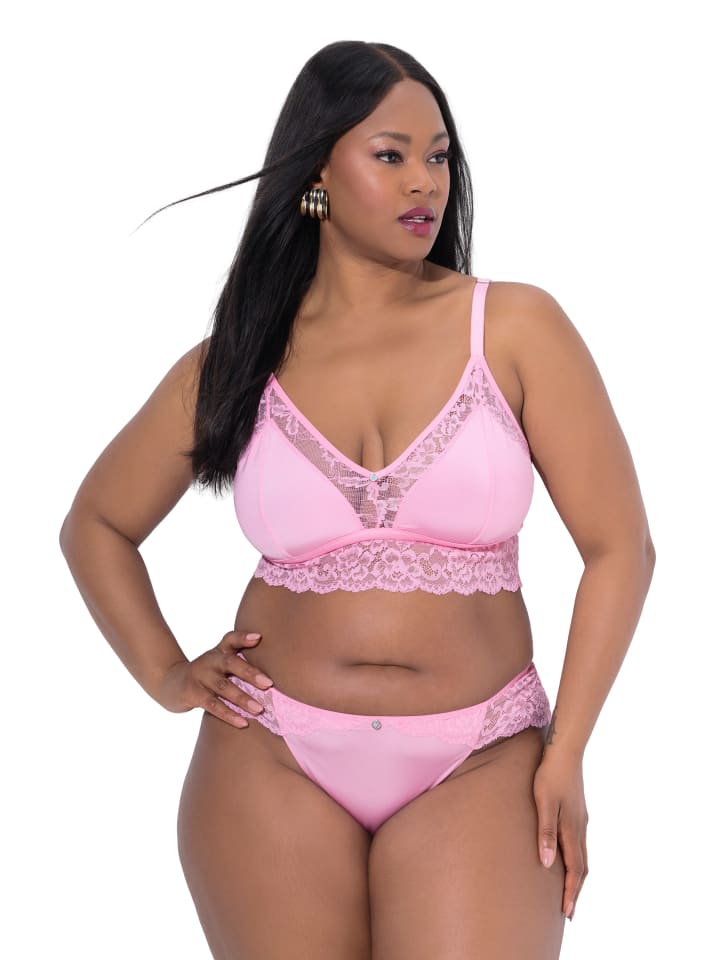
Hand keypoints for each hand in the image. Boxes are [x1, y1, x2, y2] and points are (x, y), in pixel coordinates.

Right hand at [155, 630, 272, 727]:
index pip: (231, 639)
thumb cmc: (207, 674)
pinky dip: (229, 714)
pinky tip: (243, 722)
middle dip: (250, 673)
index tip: (258, 637)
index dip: (243, 637)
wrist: (171, 683)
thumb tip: (272, 678)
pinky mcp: (192, 694)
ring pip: (223, 687)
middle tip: (269, 684)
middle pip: (230, 663)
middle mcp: (210, 660)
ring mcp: (200, 676)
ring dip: (242, 698)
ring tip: (259, 709)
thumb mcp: (219, 662)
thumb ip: (240, 662)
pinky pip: (213, 705)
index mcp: (219, 651)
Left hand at [532, 749, 588, 920]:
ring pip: (583, 856)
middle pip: (582, 868)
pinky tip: (569, 859)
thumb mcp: (543, 802)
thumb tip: (546, 864)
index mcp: (572, 829)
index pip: (575, 870)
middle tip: (569, 912)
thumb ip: (545, 832)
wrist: (565, 751)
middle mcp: (580, 828)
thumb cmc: (550, 775)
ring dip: (578, 877)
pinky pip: (580, 844)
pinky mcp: (578, 812)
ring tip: (570, 892)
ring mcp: (581, 820)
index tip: (566, 913)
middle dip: (576, 891)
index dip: (571, 892)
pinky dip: (577, 860)